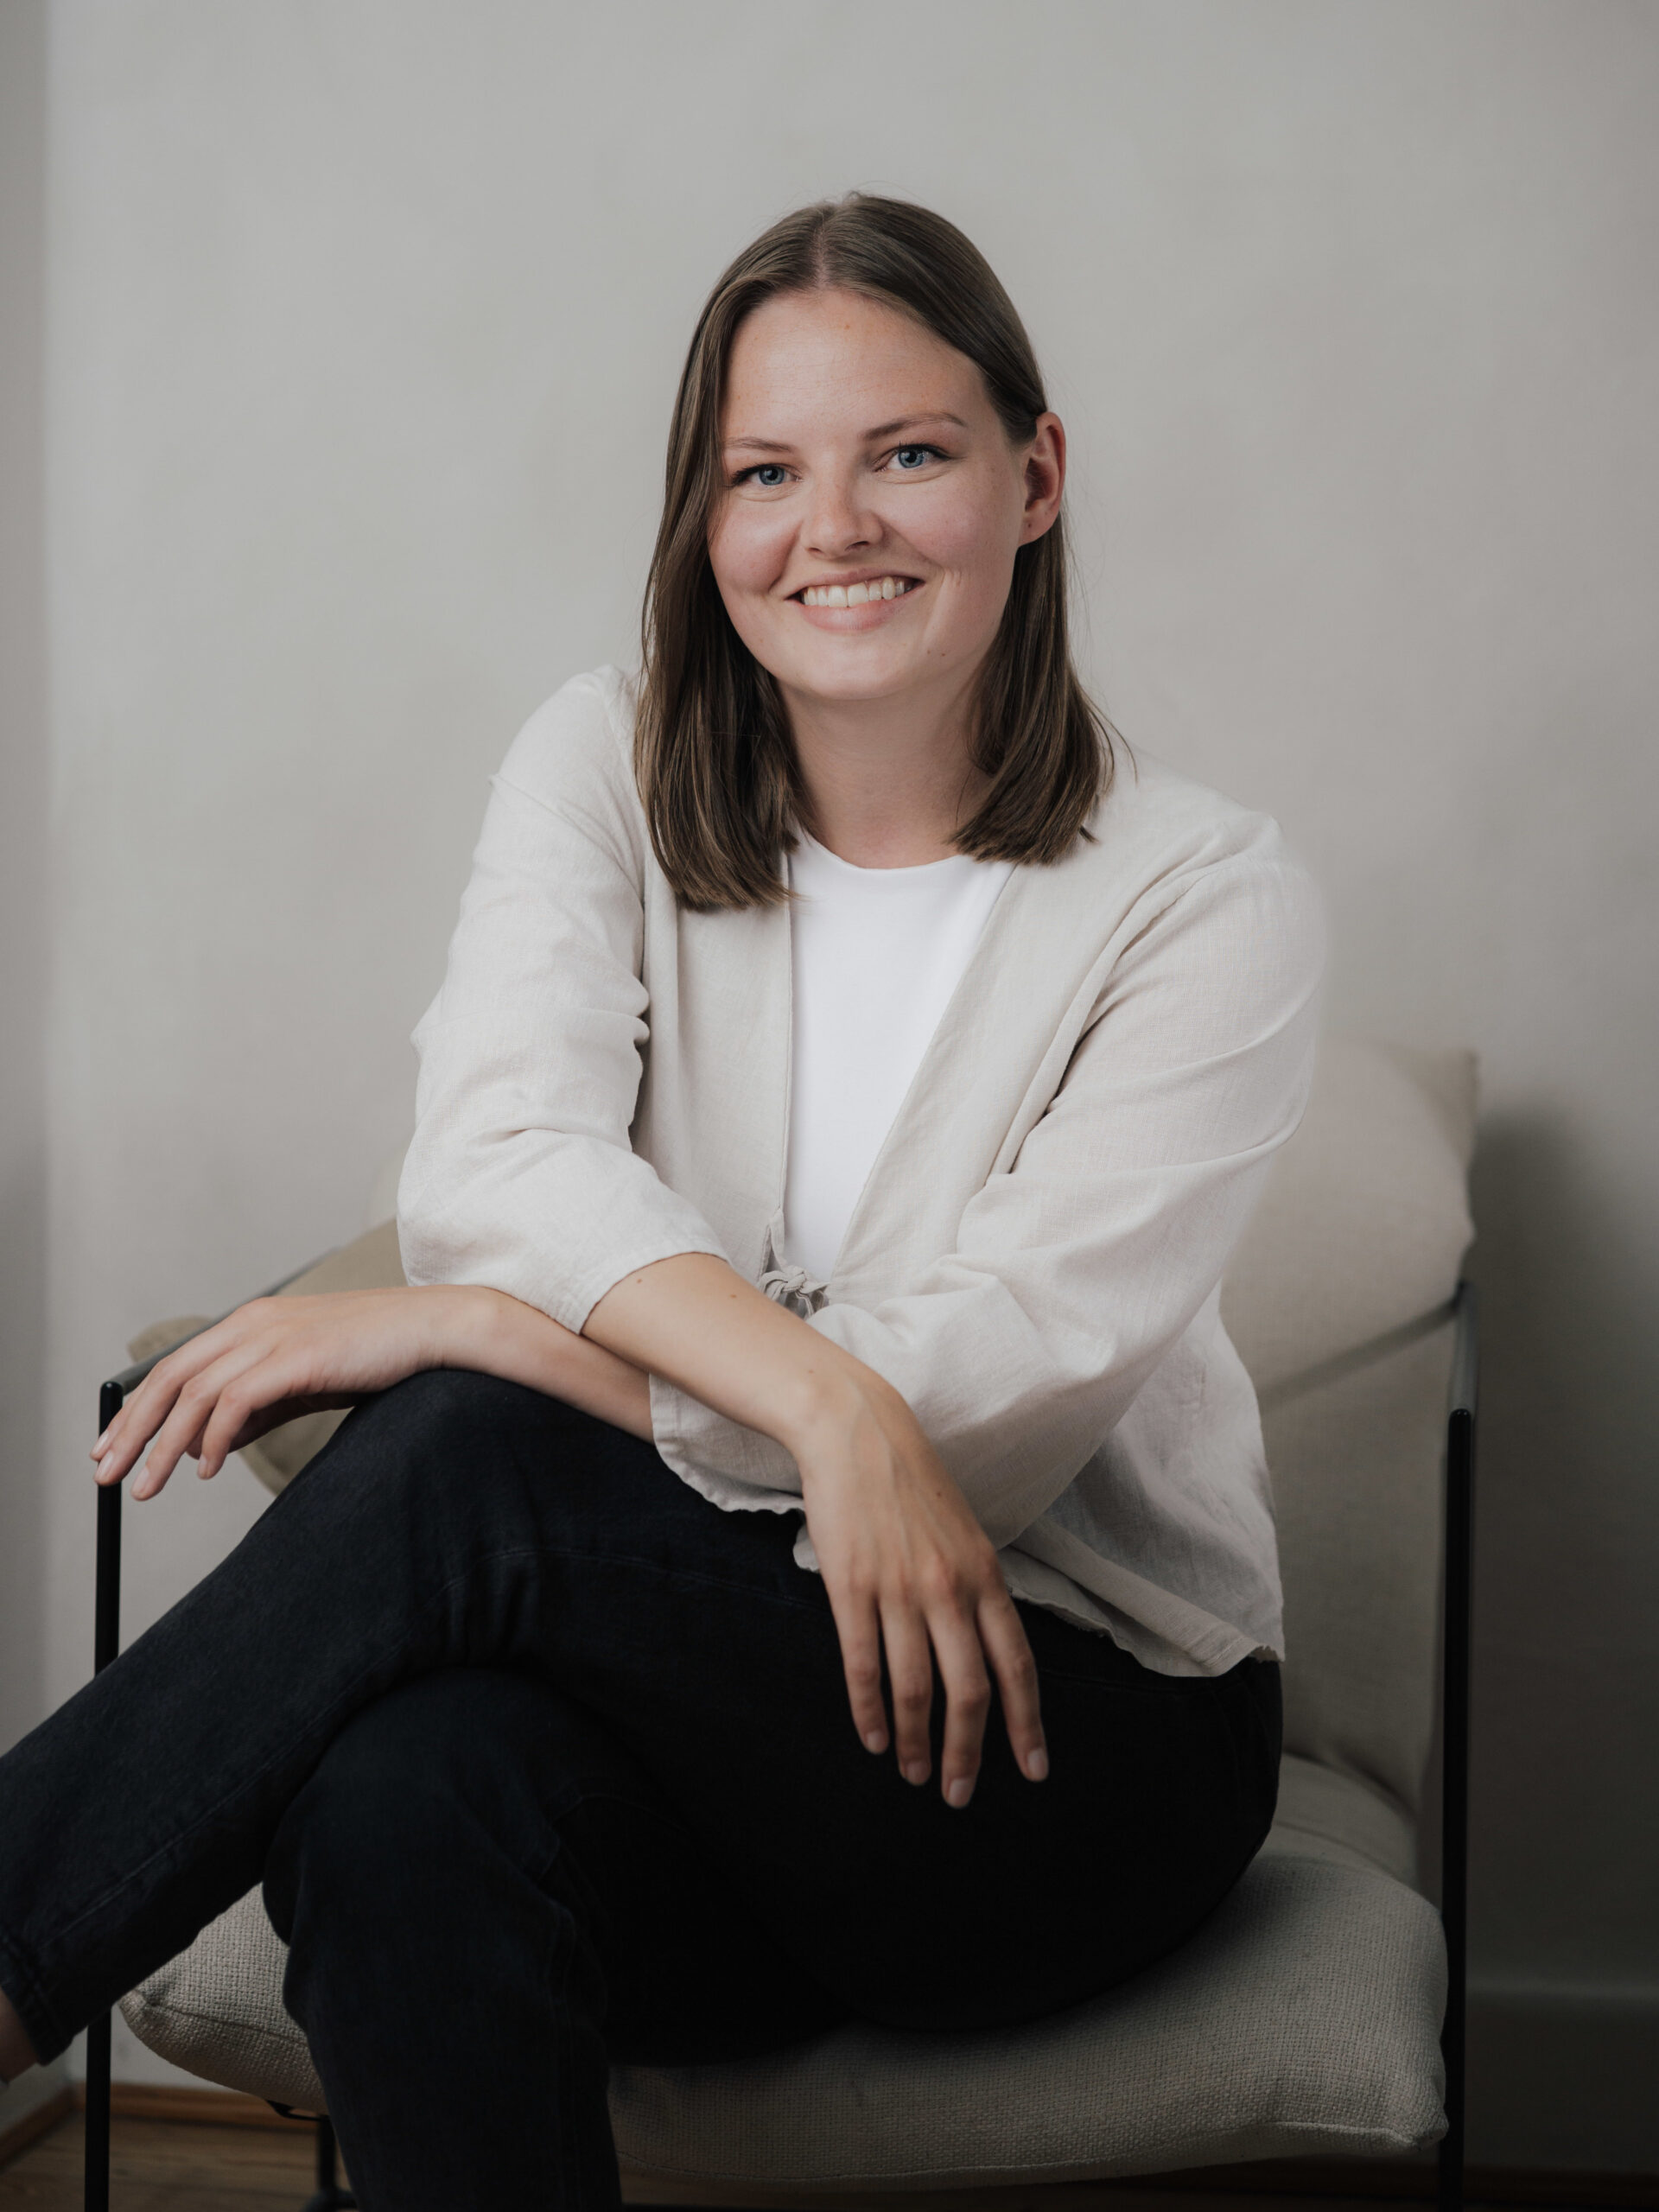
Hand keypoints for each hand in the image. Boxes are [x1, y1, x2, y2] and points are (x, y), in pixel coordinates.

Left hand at [92, 1287, 468, 1499]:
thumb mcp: (304, 1381)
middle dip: (132, 1431)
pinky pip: (235, 1403)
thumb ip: (259, 1406)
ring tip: (146, 1488)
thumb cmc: (376, 1355)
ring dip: (162, 1446)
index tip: (113, 1448)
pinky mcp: (295, 1356)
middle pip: (169, 1379)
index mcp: (252, 1322)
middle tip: (107, 1475)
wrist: (434, 1330)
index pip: (175, 1367)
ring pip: (194, 1395)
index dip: (137, 1410)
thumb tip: (210, 1444)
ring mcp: (273, 1336)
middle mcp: (253, 1323)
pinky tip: (206, 1471)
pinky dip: (213, 1439)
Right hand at [583, 1253, 1046, 1807]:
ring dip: (919, 1741)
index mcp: (984, 1574)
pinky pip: (865, 1664)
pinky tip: (875, 1739)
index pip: (1017, 1663)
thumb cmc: (910, 1481)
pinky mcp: (852, 1588)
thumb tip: (989, 1645)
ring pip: (917, 1687)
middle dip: (970, 1751)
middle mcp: (949, 1588)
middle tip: (960, 1794)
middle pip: (970, 1690)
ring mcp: (899, 1589)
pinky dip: (871, 1710)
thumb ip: (977, 1587)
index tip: (1033, 1769)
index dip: (1027, 1722)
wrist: (856, 1430)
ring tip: (917, 1775)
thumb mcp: (963, 1531)